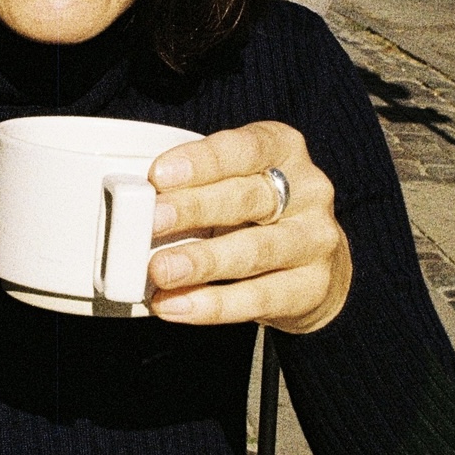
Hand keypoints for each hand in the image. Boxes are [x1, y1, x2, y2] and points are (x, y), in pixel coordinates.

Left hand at [146, 121, 350, 332]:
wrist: (315, 264)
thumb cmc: (258, 213)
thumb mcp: (234, 182)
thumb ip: (199, 186)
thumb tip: (137, 207)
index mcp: (284, 149)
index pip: (244, 148)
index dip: (202, 161)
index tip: (158, 175)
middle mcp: (309, 190)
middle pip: (247, 198)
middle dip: (195, 209)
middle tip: (151, 221)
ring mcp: (316, 239)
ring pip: (255, 250)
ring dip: (203, 261)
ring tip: (160, 271)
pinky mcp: (313, 287)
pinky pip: (259, 297)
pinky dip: (213, 304)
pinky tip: (177, 306)